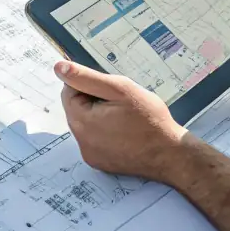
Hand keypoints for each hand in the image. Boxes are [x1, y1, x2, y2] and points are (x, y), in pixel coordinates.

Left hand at [57, 61, 186, 182]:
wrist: (170, 154)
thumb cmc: (149, 118)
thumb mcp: (120, 89)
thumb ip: (87, 77)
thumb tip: (59, 67)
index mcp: (82, 121)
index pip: (69, 91)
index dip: (89, 83)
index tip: (111, 88)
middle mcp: (81, 142)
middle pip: (76, 108)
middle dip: (94, 99)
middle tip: (121, 101)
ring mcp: (90, 155)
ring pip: (86, 123)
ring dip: (99, 114)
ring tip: (124, 115)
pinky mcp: (100, 163)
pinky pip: (94, 139)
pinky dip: (104, 131)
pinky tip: (125, 130)